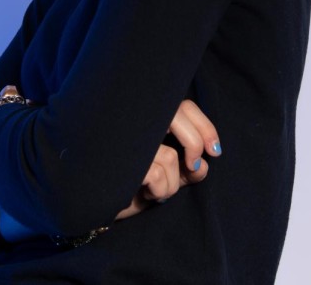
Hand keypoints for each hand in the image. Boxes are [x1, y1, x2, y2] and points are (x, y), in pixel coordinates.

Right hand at [115, 99, 222, 220]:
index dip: (205, 126)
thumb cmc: (131, 184)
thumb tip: (203, 165)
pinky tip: (146, 194)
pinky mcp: (122, 159)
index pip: (184, 106)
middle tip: (193, 166)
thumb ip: (186, 168)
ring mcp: (126, 138)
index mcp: (148, 119)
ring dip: (172, 183)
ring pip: (171, 156)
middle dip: (194, 144)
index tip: (214, 151)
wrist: (96, 204)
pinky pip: (158, 174)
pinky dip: (160, 190)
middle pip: (178, 114)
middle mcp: (135, 121)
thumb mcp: (166, 175)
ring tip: (156, 190)